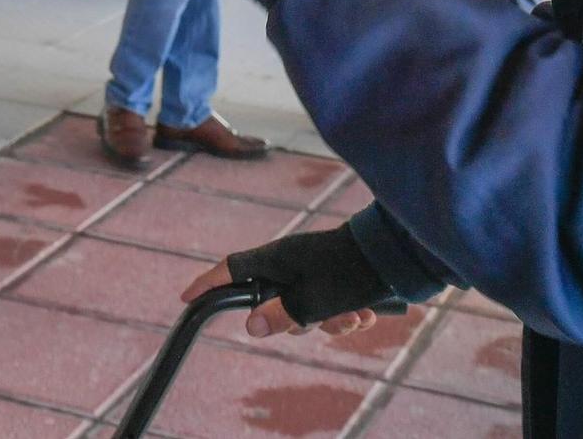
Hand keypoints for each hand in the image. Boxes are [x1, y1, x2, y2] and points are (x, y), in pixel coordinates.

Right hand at [183, 261, 378, 338]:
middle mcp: (290, 262)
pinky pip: (326, 303)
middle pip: (272, 300)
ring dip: (328, 321)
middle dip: (296, 321)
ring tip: (354, 317)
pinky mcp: (334, 275)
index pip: (232, 270)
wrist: (395, 255)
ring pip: (304, 306)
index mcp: (276, 259)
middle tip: (320, 322)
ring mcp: (312, 267)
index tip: (187, 298)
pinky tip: (365, 314)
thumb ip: (279, 316)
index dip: (208, 284)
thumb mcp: (312, 302)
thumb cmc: (349, 273)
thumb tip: (250, 327)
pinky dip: (342, 314)